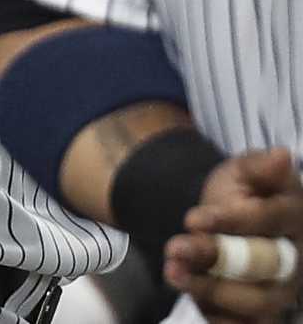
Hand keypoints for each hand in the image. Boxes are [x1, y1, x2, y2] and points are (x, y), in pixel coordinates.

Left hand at [164, 148, 302, 323]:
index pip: (268, 220)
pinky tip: (190, 300)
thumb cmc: (242, 192)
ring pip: (255, 300)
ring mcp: (281, 289)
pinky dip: (219, 316)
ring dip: (211, 289)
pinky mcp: (261, 311)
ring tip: (172, 272)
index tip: (191, 218)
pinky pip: (245, 323)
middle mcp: (296, 260)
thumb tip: (281, 155)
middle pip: (262, 266)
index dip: (231, 221)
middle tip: (174, 249)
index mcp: (295, 218)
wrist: (226, 219)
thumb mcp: (243, 171)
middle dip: (216, 259)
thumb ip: (258, 167)